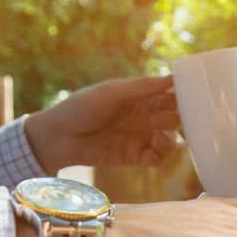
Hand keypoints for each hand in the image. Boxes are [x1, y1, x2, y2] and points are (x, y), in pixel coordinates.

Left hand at [23, 76, 180, 172]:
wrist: (59, 137)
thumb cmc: (82, 107)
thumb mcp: (111, 92)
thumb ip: (142, 87)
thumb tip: (172, 78)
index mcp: (140, 97)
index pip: (170, 96)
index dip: (176, 98)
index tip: (170, 100)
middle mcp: (144, 116)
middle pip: (175, 118)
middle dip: (173, 118)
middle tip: (154, 119)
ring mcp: (141, 137)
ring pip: (171, 140)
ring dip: (170, 138)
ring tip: (155, 135)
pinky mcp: (135, 156)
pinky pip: (159, 158)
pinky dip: (161, 155)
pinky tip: (151, 150)